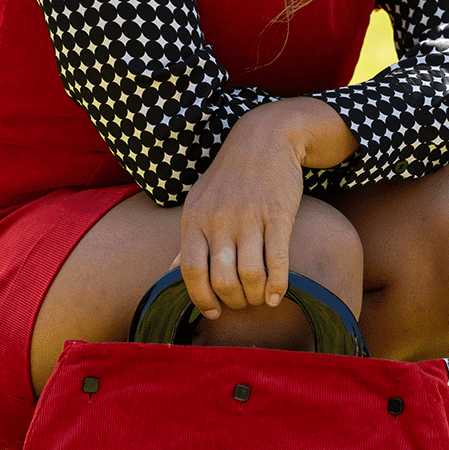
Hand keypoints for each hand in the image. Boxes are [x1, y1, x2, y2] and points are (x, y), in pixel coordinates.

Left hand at [177, 98, 354, 318]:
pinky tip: (277, 295)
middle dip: (233, 301)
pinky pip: (278, 259)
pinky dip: (278, 285)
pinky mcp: (278, 214)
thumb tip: (169, 274)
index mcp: (195, 220)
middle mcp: (219, 221)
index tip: (213, 312)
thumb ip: (187, 240)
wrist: (265, 138)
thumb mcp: (199, 203)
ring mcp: (250, 218)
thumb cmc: (229, 177)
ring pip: (250, 274)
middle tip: (241, 303)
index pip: (189, 272)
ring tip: (259, 298)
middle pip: (221, 279)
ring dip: (255, 296)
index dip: (201, 299)